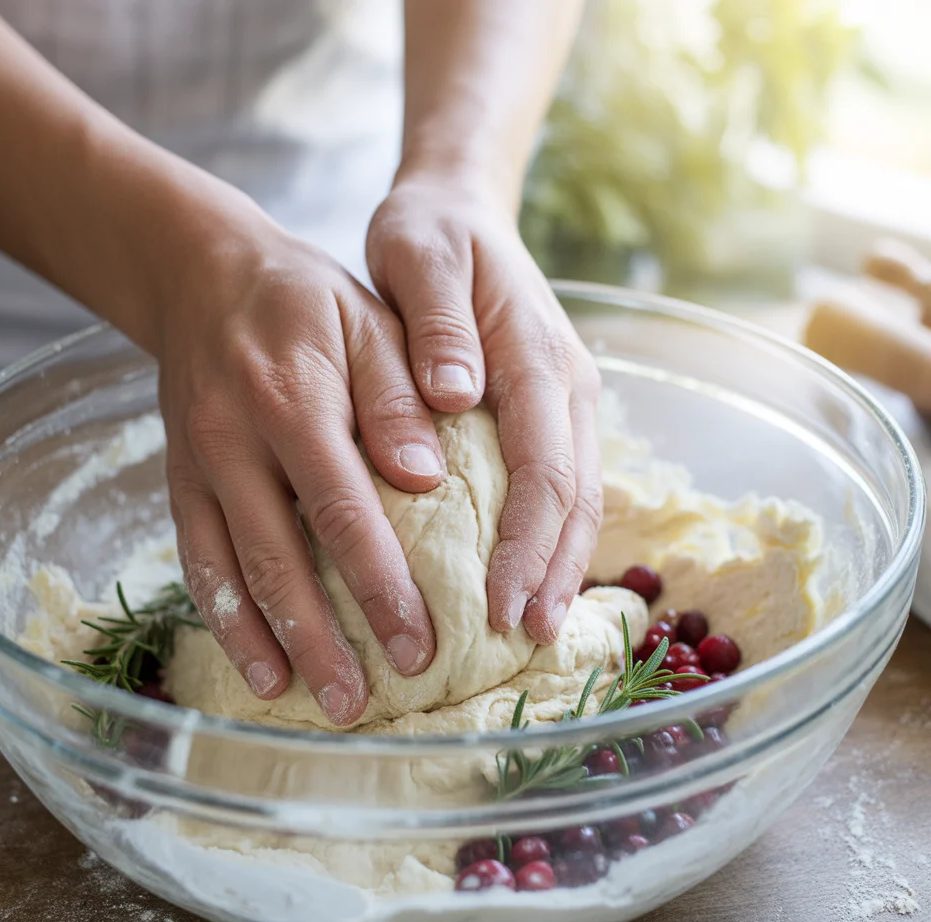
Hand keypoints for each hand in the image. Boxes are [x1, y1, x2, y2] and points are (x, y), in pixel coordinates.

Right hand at [157, 193, 441, 725]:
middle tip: (358, 702)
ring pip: (228, 569)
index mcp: (293, 398)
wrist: (204, 276)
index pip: (342, 509)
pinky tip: (254, 662)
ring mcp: (198, 464)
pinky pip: (195, 557)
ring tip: (303, 701)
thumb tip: (426, 478)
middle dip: (320, 636)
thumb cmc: (309, 302)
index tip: (418, 644)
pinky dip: (222, 616)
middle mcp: (235, 439)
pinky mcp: (179, 481)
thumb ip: (398, 396)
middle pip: (278, 556)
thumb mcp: (368, 324)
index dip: (377, 584)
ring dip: (265, 641)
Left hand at [366, 175, 602, 645]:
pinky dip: (554, 535)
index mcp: (536, 353)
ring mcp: (566, 396)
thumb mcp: (418, 257)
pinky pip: (564, 482)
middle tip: (527, 638)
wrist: (460, 207)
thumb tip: (456, 397)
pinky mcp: (550, 407)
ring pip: (579, 496)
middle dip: (553, 571)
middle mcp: (566, 381)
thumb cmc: (431, 237)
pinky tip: (533, 575)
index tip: (503, 603)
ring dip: (562, 564)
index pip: (543, 467)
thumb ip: (438, 326)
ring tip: (538, 626)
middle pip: (575, 495)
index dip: (528, 543)